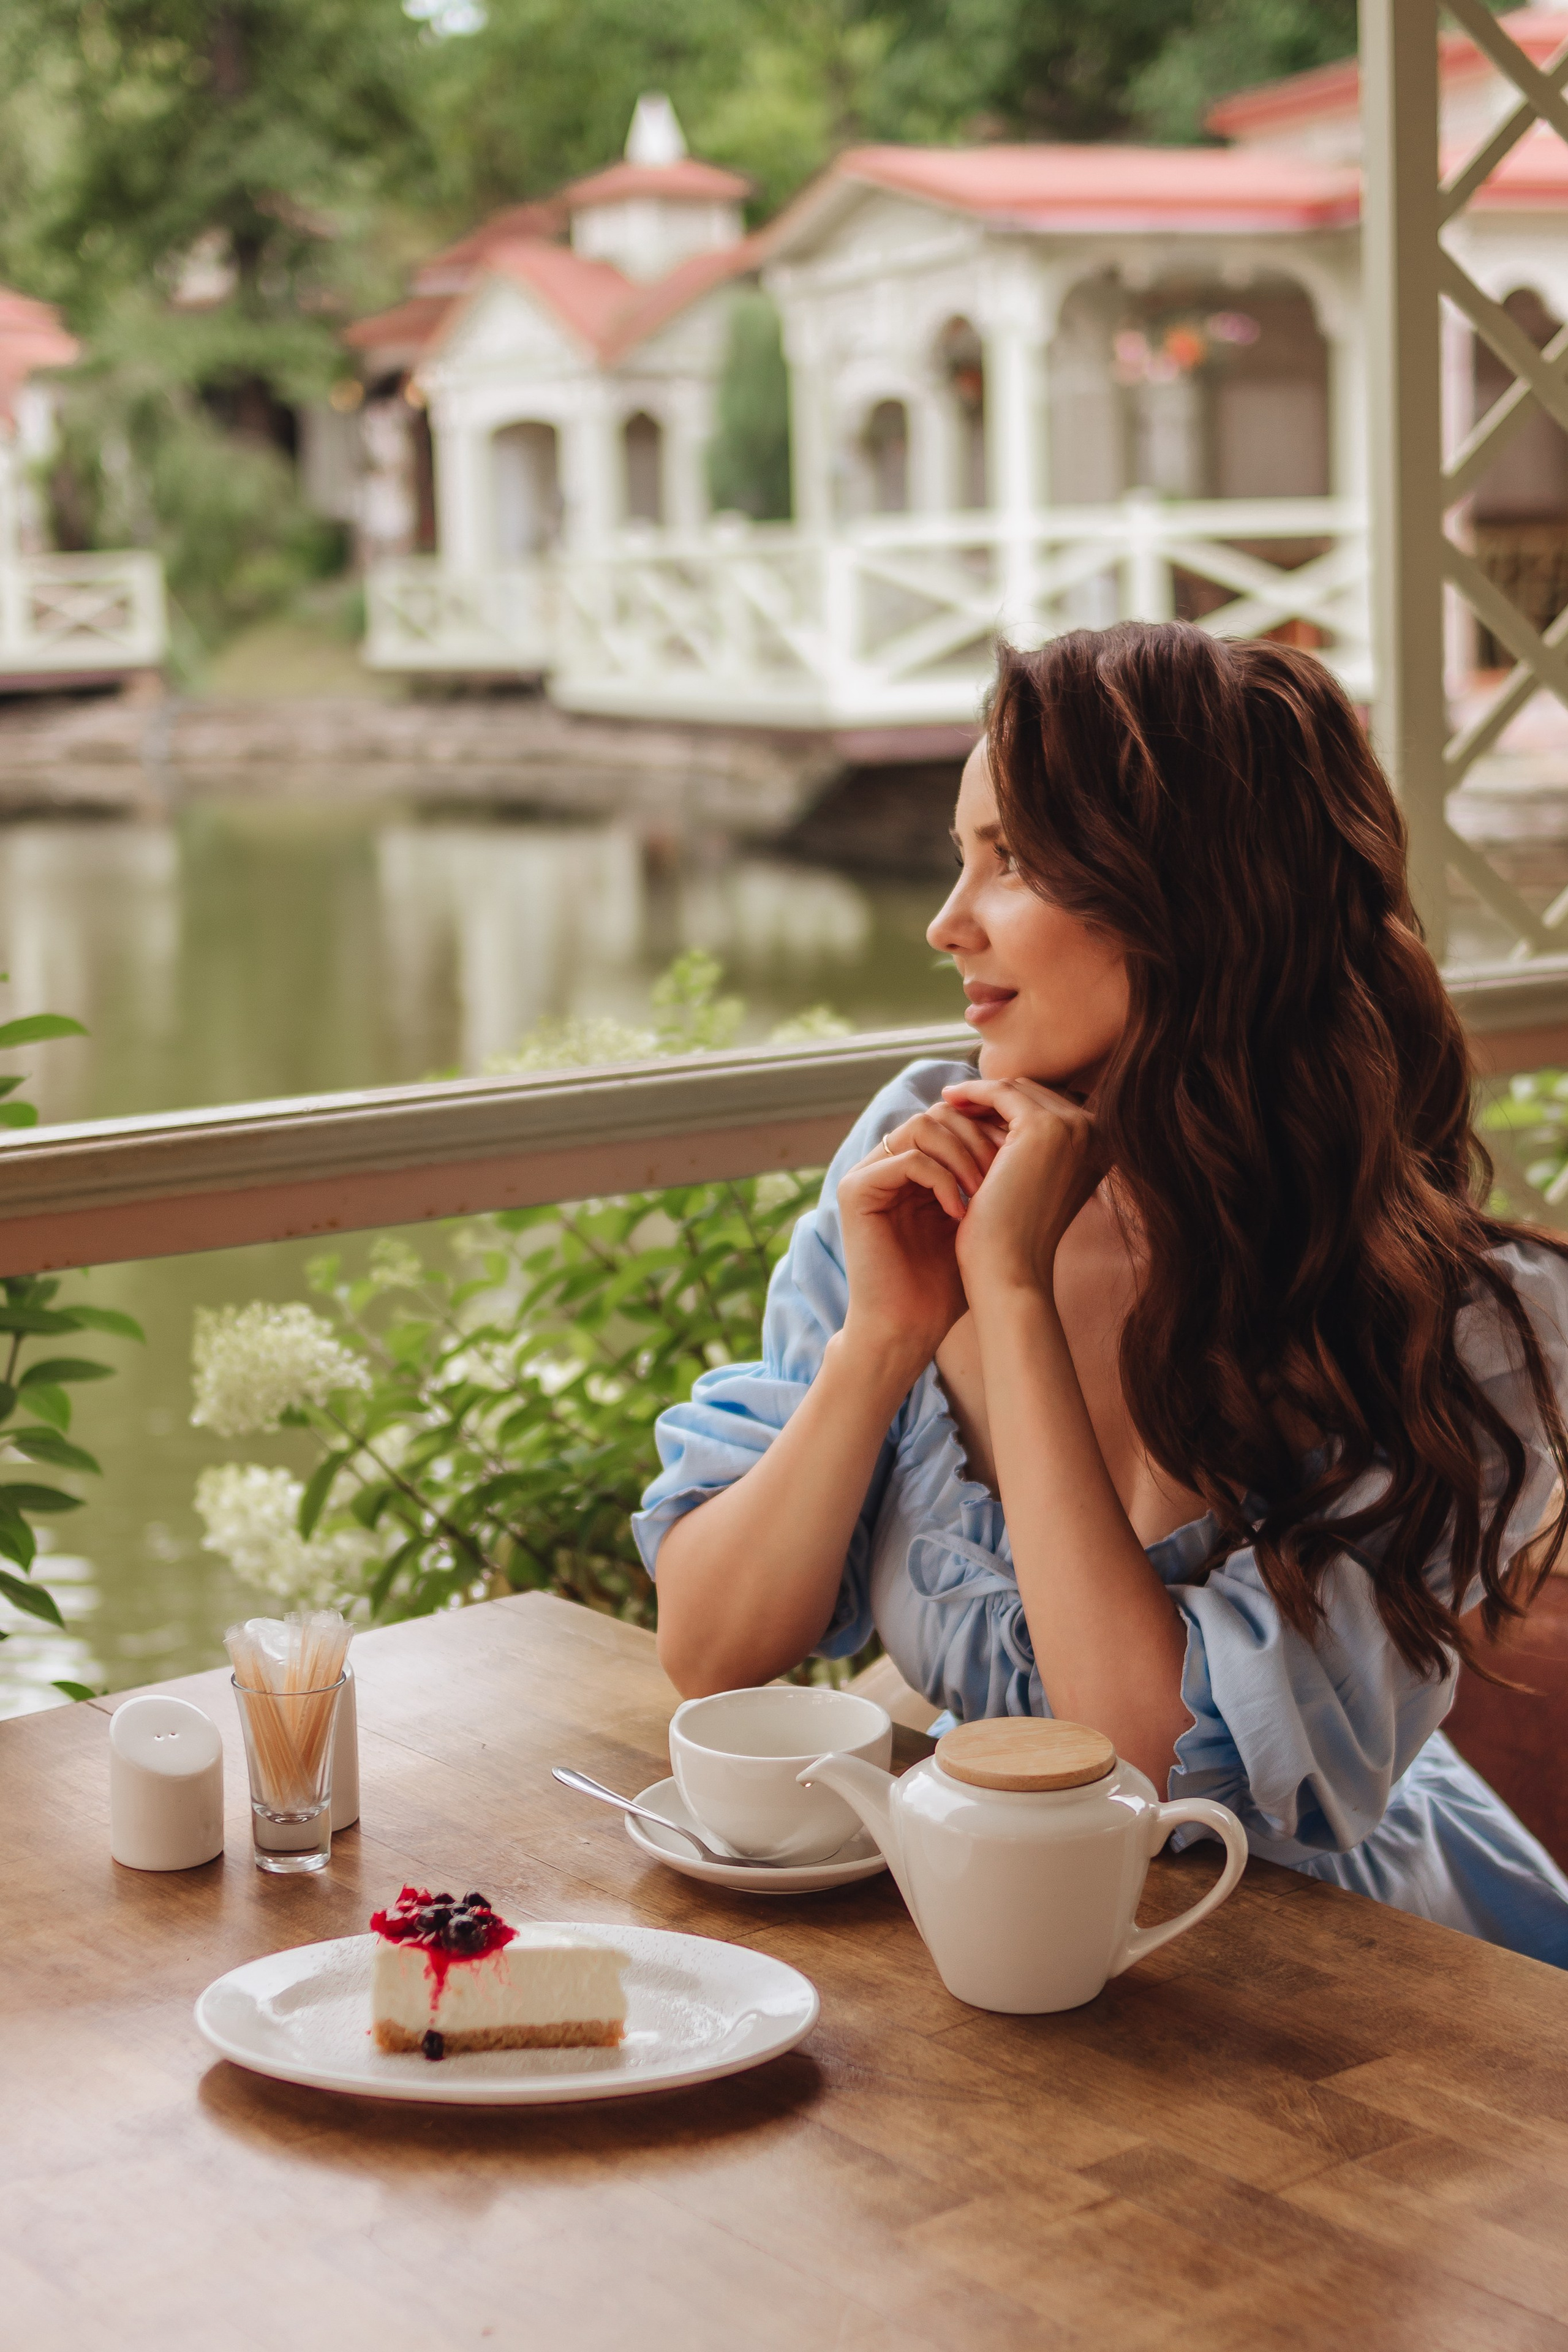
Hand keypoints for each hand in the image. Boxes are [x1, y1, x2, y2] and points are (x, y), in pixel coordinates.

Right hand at [834, 1100, 1003, 1371]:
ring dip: (964, 1155)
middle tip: (1005, 1172)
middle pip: (939, 1112)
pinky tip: (961, 1213)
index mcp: (914, 1166)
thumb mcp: (979, 1219)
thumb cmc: (949, 1283)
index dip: (990, 1129)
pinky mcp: (856, 1190)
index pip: (954, 1118)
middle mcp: (887, 1163)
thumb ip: (990, 1175)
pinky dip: (942, 1180)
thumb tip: (1030, 1132)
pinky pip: (909, 1158)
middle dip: (980, 1137)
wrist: (909, 1328)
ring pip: (923, 1125)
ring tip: (984, 1192)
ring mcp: (868, 1174)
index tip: (1021, 1158)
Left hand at [939, 1076, 1106, 1297]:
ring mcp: (1075, 1128)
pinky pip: (1001, 1092)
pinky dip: (973, 1093)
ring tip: (950, 1100)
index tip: (976, 1109)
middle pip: (1037, 1094)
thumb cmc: (1015, 1238)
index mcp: (1103, 1148)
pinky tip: (948, 1098)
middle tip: (958, 1099)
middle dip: (997, 1096)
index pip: (1051, 1107)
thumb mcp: (1034, 1184)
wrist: (1011, 1269)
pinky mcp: (1043, 1127)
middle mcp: (1099, 1133)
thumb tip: (1007, 1123)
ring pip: (1019, 1090)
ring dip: (983, 1094)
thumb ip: (1036, 1152)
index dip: (1011, 1106)